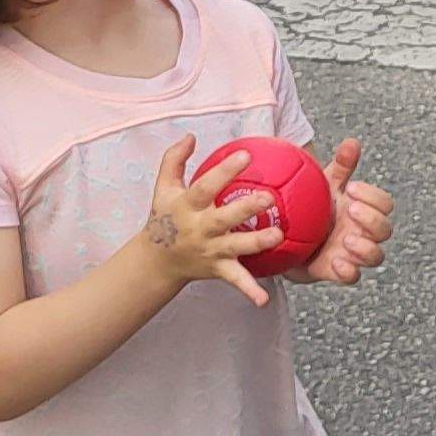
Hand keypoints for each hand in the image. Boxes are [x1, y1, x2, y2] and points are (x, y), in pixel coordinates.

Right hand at [144, 135, 283, 305]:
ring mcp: (210, 250)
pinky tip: (264, 299)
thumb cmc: (165, 216)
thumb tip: (190, 136)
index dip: (225, 170)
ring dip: (257, 243)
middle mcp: (200, 229)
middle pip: (224, 218)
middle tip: (268, 197)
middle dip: (246, 209)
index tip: (245, 155)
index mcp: (188, 206)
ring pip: (236, 247)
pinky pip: (235, 280)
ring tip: (279, 236)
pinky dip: (249, 291)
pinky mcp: (218, 269)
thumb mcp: (164, 187)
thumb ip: (174, 159)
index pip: (206, 185)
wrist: (156, 260)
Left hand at [300, 139, 396, 284]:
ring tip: (346, 239)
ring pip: (376, 256)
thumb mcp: (324, 184)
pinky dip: (349, 271)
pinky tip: (336, 262)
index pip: (385, 204)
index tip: (351, 188)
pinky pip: (353, 277)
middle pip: (385, 230)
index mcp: (363, 210)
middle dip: (372, 220)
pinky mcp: (338, 271)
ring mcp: (353, 254)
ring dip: (366, 248)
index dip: (374, 197)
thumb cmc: (311, 208)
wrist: (286, 238)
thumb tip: (353, 142)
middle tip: (351, 210)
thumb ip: (341, 165)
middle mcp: (363, 233)